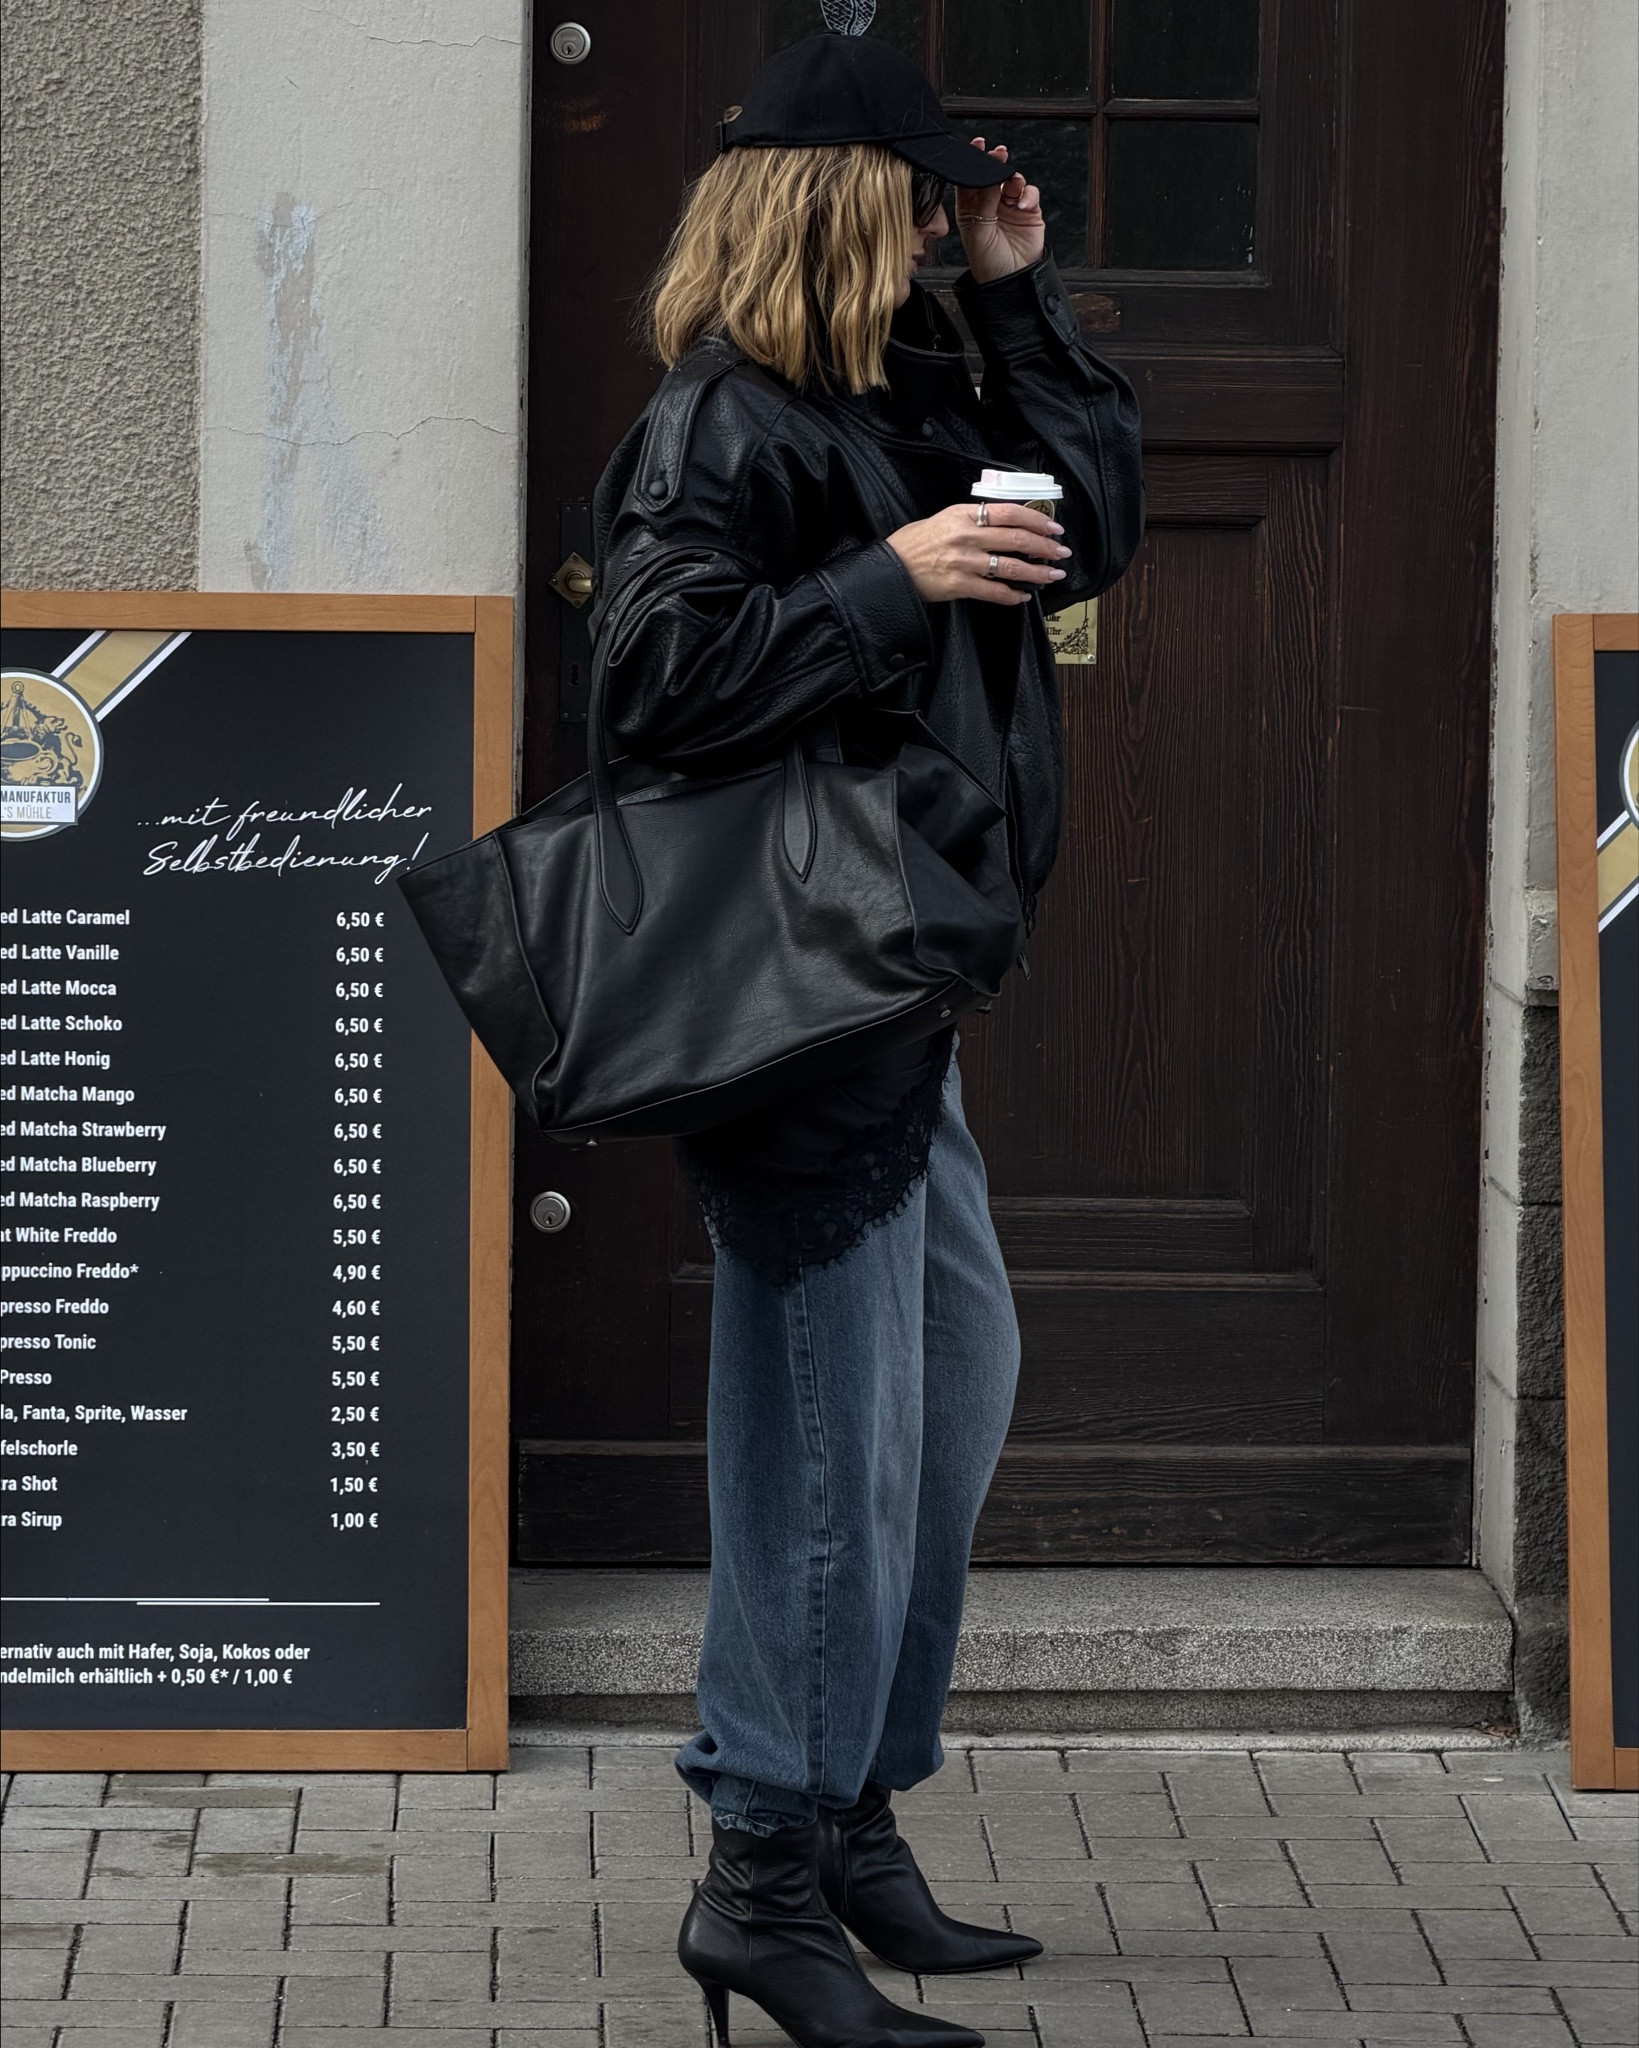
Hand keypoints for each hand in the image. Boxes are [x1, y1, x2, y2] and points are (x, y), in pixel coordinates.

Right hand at [886, 501, 1069, 607]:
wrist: (891, 566)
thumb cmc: (915, 543)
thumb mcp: (945, 518)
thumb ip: (974, 519)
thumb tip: (1006, 524)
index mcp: (965, 514)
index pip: (1010, 513)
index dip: (1037, 521)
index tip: (1053, 528)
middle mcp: (967, 536)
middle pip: (1016, 538)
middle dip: (1045, 547)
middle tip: (1061, 552)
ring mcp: (963, 561)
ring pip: (1010, 566)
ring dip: (1037, 572)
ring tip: (1053, 575)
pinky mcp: (959, 585)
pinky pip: (993, 591)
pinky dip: (1012, 595)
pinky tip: (1023, 597)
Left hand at [956, 139, 1045, 281]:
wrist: (1012, 283)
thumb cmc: (988, 265)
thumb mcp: (979, 233)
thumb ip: (984, 203)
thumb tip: (990, 177)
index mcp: (970, 210)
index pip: (969, 180)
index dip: (972, 163)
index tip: (976, 147)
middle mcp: (989, 206)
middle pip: (992, 176)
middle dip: (995, 163)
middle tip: (998, 154)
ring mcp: (1009, 208)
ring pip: (1012, 181)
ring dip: (1013, 177)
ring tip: (1013, 182)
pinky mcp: (1028, 212)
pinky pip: (1030, 194)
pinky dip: (1028, 195)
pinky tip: (1023, 205)